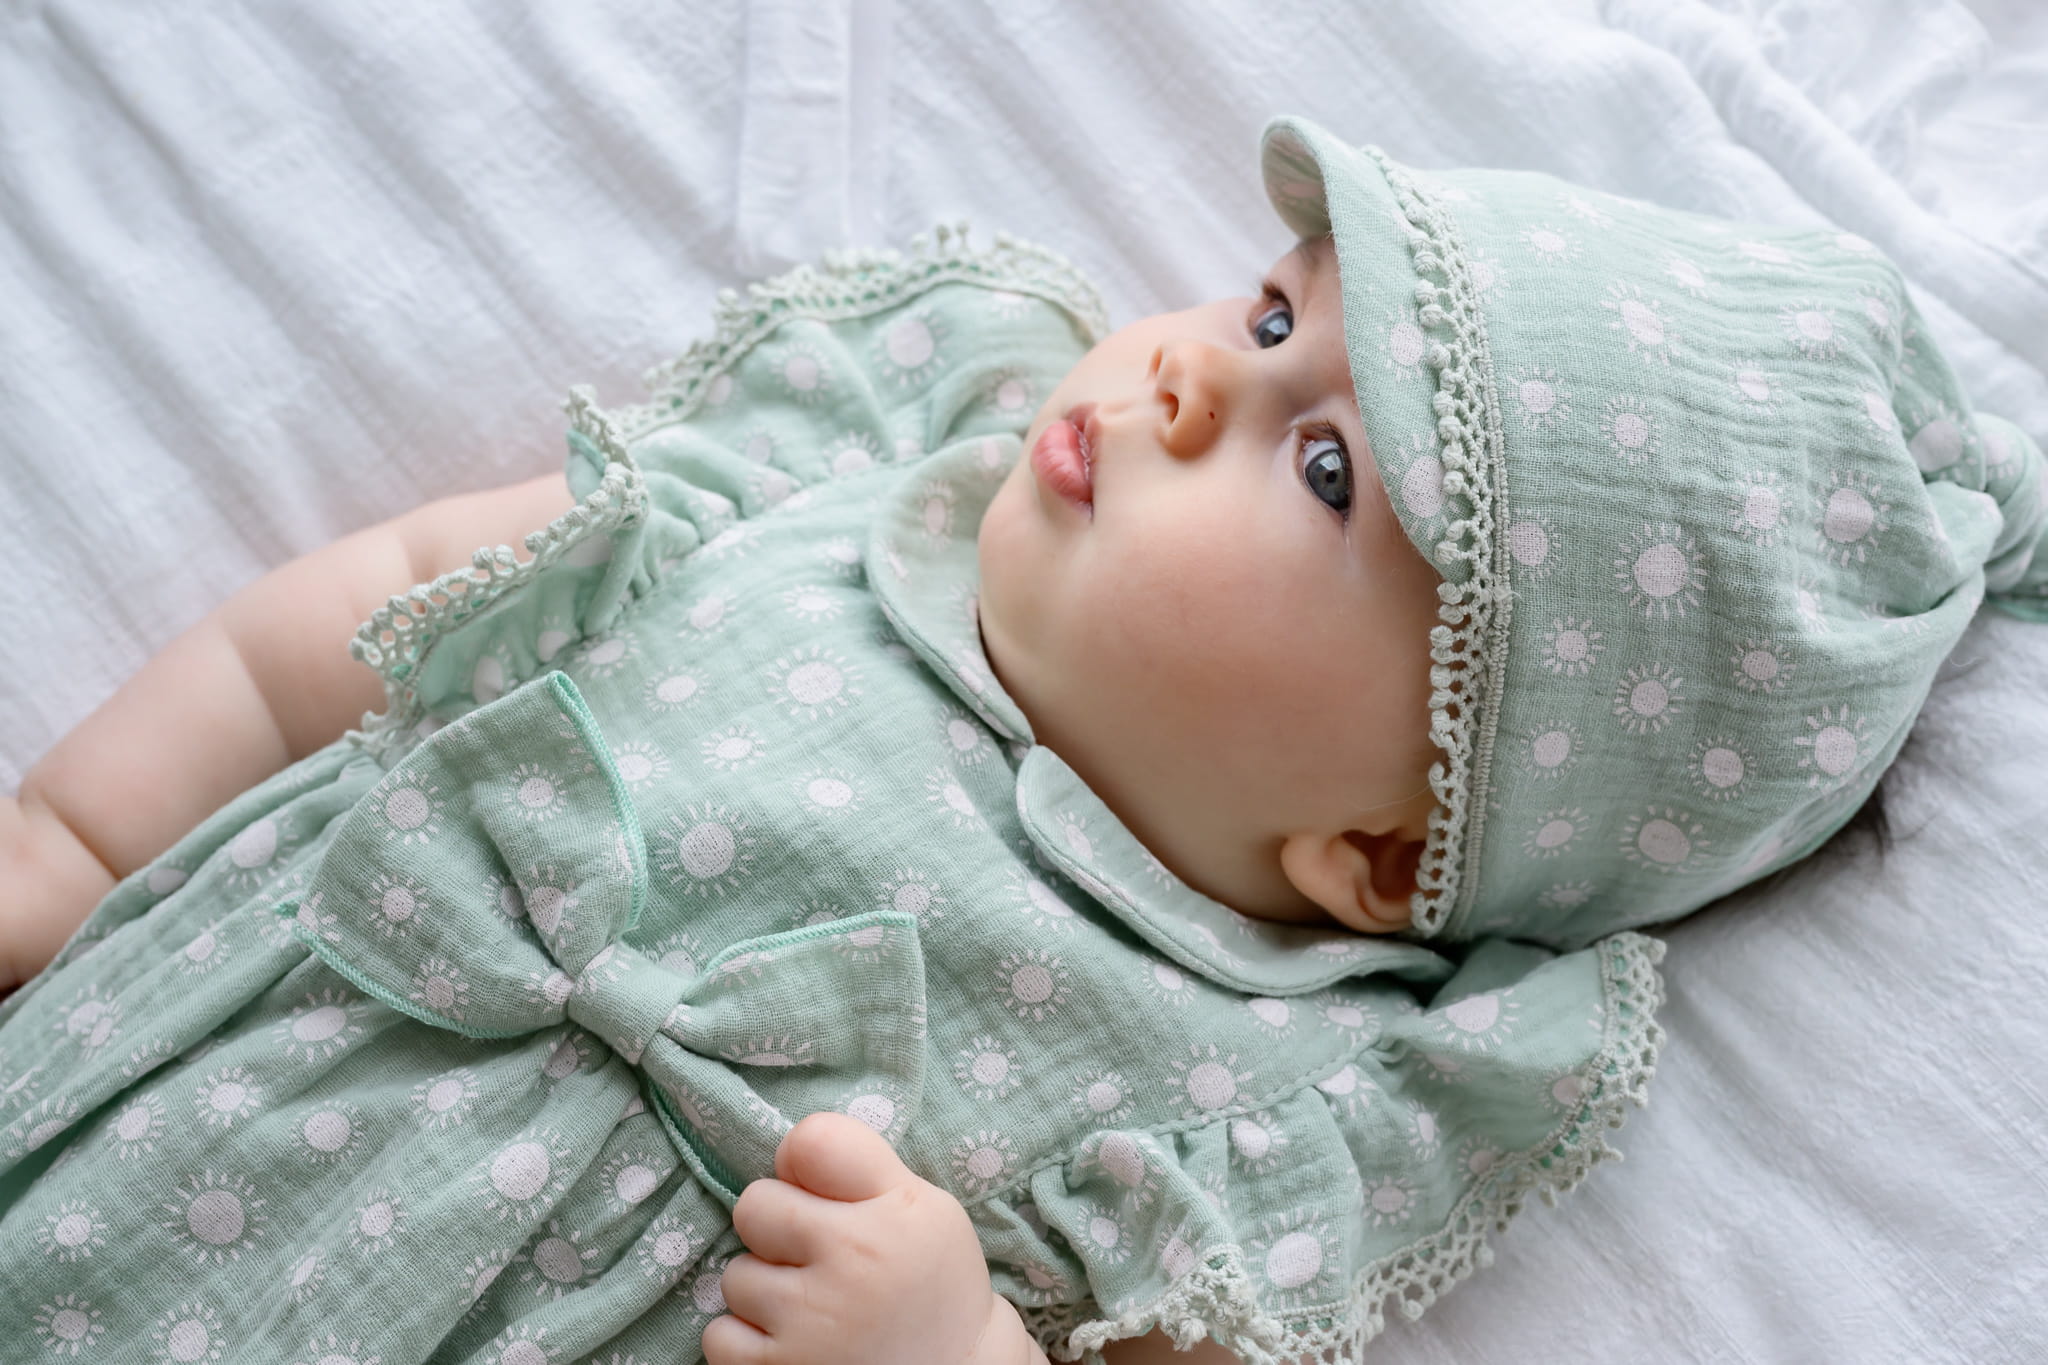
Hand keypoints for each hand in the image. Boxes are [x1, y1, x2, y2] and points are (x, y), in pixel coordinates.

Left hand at [704, 1111, 1033, 1364]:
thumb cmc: (929, 1282)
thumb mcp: (925, 1208)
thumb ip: (862, 1167)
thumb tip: (785, 1152)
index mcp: (893, 1212)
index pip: (811, 1142)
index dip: (801, 1163)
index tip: (817, 1190)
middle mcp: (851, 1263)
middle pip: (754, 1204)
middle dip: (774, 1227)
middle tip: (813, 1255)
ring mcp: (812, 1323)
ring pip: (736, 1274)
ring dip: (763, 1290)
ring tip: (813, 1307)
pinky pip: (719, 1335)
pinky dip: (746, 1341)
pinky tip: (792, 1341)